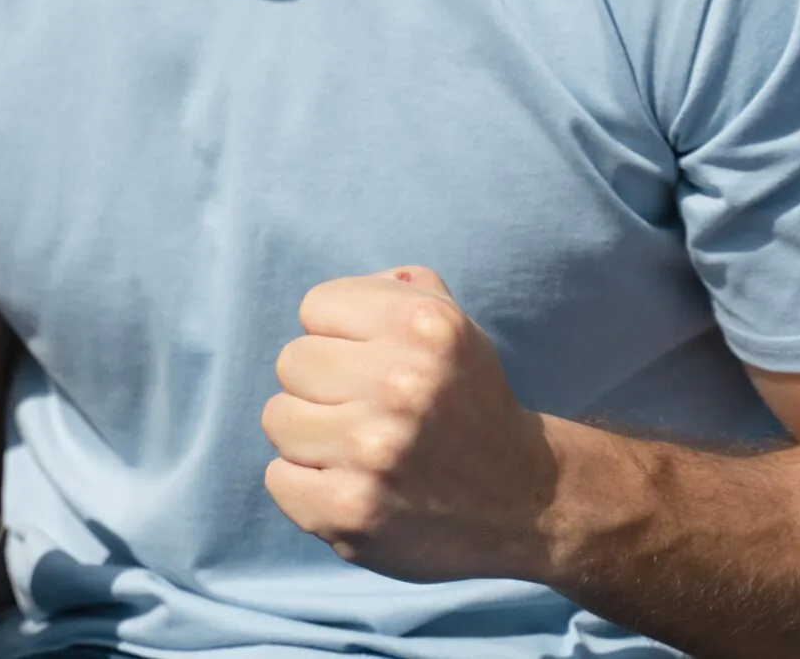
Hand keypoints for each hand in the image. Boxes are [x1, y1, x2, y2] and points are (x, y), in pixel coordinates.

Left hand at [263, 266, 561, 582]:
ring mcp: (373, 453)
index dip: (339, 334)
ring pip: (277, 419)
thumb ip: (395, 288)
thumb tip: (329, 304)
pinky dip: (305, 484)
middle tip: (365, 409)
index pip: (315, 307)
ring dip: (310, 435)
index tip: (371, 361)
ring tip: (357, 448)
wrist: (523, 498)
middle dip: (323, 385)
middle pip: (291, 362)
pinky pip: (277, 478)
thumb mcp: (452, 324)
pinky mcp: (351, 512)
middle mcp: (401, 385)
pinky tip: (349, 484)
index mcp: (424, 327)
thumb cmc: (467, 400)